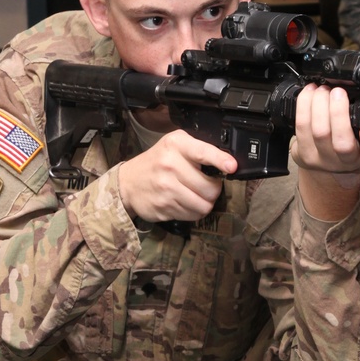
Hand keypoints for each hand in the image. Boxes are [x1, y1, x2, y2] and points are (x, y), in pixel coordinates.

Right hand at [118, 131, 235, 222]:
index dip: (220, 160)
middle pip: (210, 187)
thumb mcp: (174, 145)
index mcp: (175, 145)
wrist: (128, 182)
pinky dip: (193, 212)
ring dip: (205, 203)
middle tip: (208, 186)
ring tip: (197, 196)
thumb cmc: (157, 162)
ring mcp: (166, 188)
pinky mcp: (163, 207)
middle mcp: (170, 165)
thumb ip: (198, 149)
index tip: (232, 167)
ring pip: (203, 205)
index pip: (202, 152)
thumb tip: (228, 163)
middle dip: (214, 190)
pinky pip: (191, 215)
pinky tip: (186, 203)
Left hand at [290, 85, 359, 219]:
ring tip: (322, 89)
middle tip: (338, 92)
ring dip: (319, 104)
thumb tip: (355, 87)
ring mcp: (324, 159)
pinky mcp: (304, 154)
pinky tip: (309, 93)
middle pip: (343, 144)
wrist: (324, 166)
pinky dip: (304, 104)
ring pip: (320, 133)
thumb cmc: (346, 144)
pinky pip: (301, 127)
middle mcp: (346, 161)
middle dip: (338, 113)